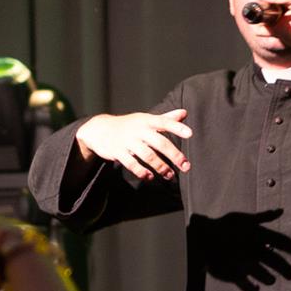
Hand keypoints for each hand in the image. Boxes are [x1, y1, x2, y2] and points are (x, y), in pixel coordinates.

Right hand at [75, 110, 191, 181]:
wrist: (100, 129)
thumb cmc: (129, 125)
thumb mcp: (146, 119)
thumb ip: (165, 118)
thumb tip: (184, 113)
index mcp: (147, 120)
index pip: (164, 122)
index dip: (177, 127)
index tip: (190, 134)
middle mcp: (138, 129)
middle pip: (159, 142)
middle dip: (174, 155)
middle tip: (186, 166)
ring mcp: (127, 141)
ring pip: (147, 155)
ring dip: (161, 167)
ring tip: (169, 175)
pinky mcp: (117, 152)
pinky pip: (131, 164)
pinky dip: (142, 172)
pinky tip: (150, 177)